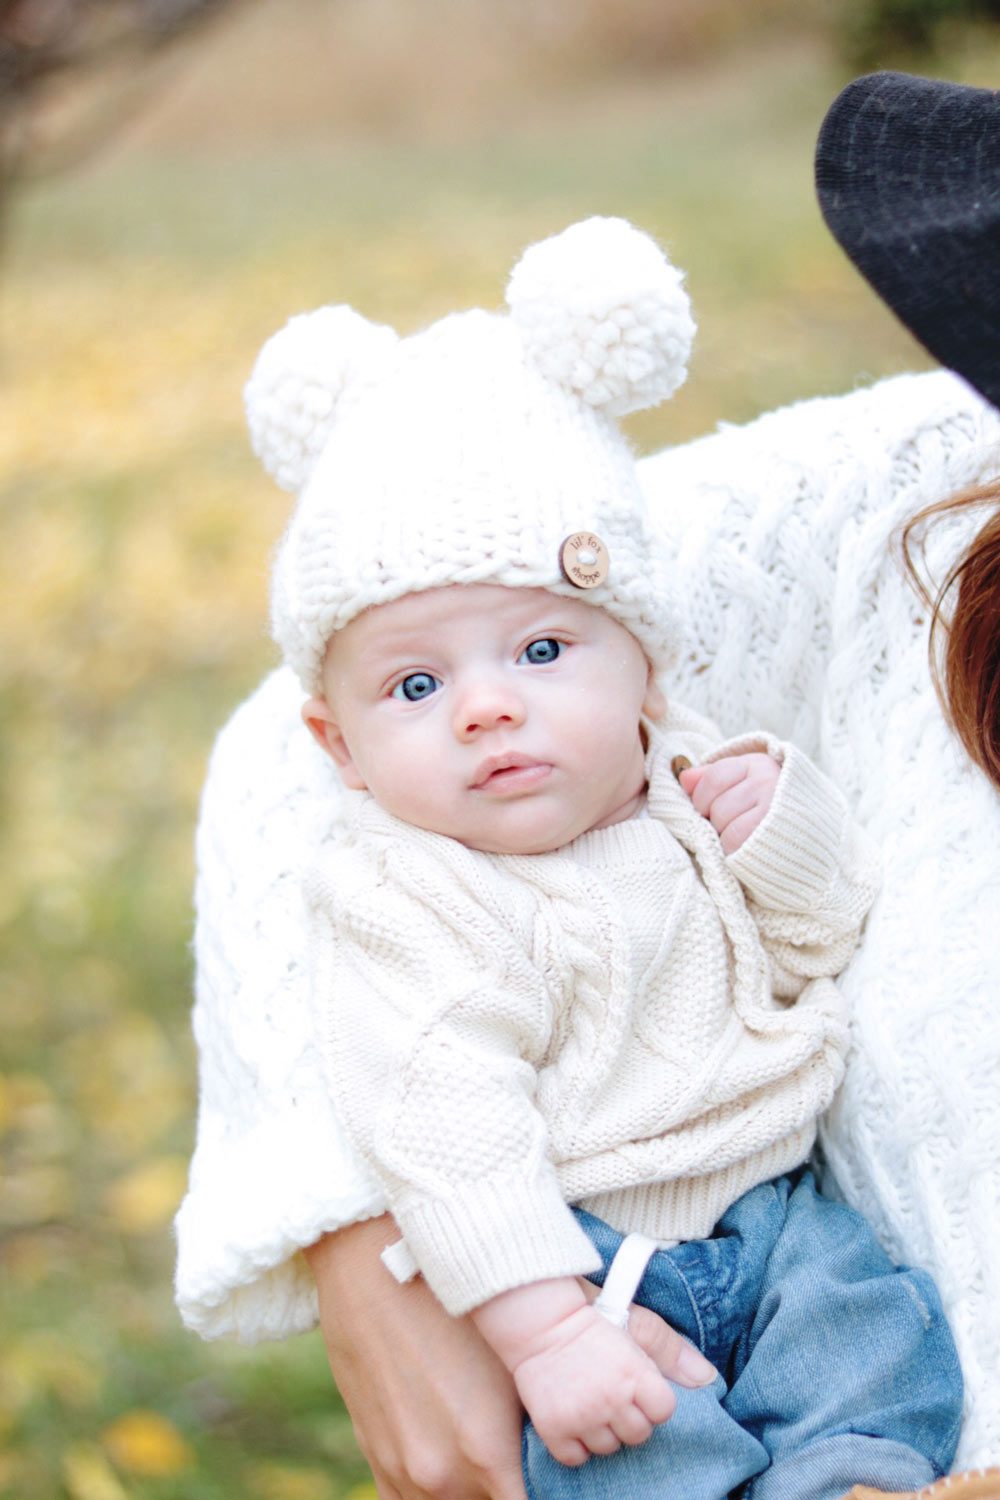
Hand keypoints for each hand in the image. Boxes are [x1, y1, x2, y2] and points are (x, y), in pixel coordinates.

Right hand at [306, 1216, 527, 1499]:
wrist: (372, 1261)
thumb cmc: (453, 1296)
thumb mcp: (518, 1351)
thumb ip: (547, 1412)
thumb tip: (575, 1435)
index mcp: (485, 1453)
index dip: (550, 1489)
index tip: (554, 1471)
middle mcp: (442, 1476)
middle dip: (511, 1485)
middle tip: (524, 1458)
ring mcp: (403, 1471)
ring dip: (474, 1490)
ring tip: (488, 1457)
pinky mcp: (375, 1456)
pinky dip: (435, 1492)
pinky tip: (452, 1466)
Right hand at [512, 1302, 676, 1466]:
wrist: (537, 1320)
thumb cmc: (590, 1317)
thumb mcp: (635, 1322)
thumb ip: (671, 1350)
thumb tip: (708, 1379)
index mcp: (634, 1373)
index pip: (663, 1412)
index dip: (652, 1400)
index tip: (637, 1386)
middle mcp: (611, 1399)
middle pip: (639, 1435)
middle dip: (629, 1417)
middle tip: (612, 1392)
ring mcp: (581, 1417)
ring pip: (609, 1449)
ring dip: (602, 1431)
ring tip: (591, 1402)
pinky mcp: (554, 1428)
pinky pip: (576, 1458)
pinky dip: (574, 1444)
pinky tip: (572, 1418)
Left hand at [679, 752, 780, 853]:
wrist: (810, 835)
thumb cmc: (768, 808)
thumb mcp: (744, 783)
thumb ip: (712, 778)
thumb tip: (683, 778)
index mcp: (757, 764)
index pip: (713, 777)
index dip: (701, 798)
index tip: (704, 809)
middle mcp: (767, 781)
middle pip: (717, 805)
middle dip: (714, 820)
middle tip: (728, 826)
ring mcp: (771, 807)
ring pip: (723, 824)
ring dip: (723, 836)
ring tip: (738, 836)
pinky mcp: (772, 833)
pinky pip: (733, 841)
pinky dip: (731, 849)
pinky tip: (743, 847)